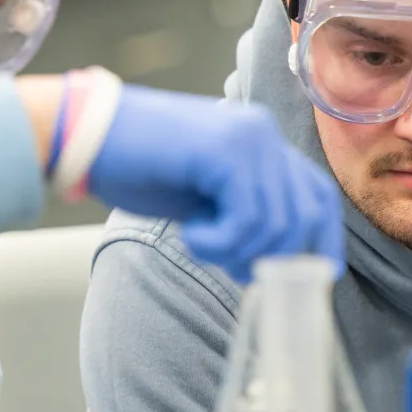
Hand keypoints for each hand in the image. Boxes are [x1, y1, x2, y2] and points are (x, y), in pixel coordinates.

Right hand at [87, 86, 343, 282]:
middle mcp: (263, 133)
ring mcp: (247, 137)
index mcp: (262, 142)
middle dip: (276, 257)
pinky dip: (220, 243)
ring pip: (276, 223)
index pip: (318, 195)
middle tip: (235, 269)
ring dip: (238, 252)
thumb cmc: (138, 169)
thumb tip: (277, 264)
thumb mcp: (204, 200)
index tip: (315, 278)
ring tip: (200, 244)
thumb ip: (243, 218)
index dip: (324, 239)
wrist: (87, 139)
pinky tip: (190, 235)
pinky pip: (247, 218)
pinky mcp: (224, 150)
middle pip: (304, 214)